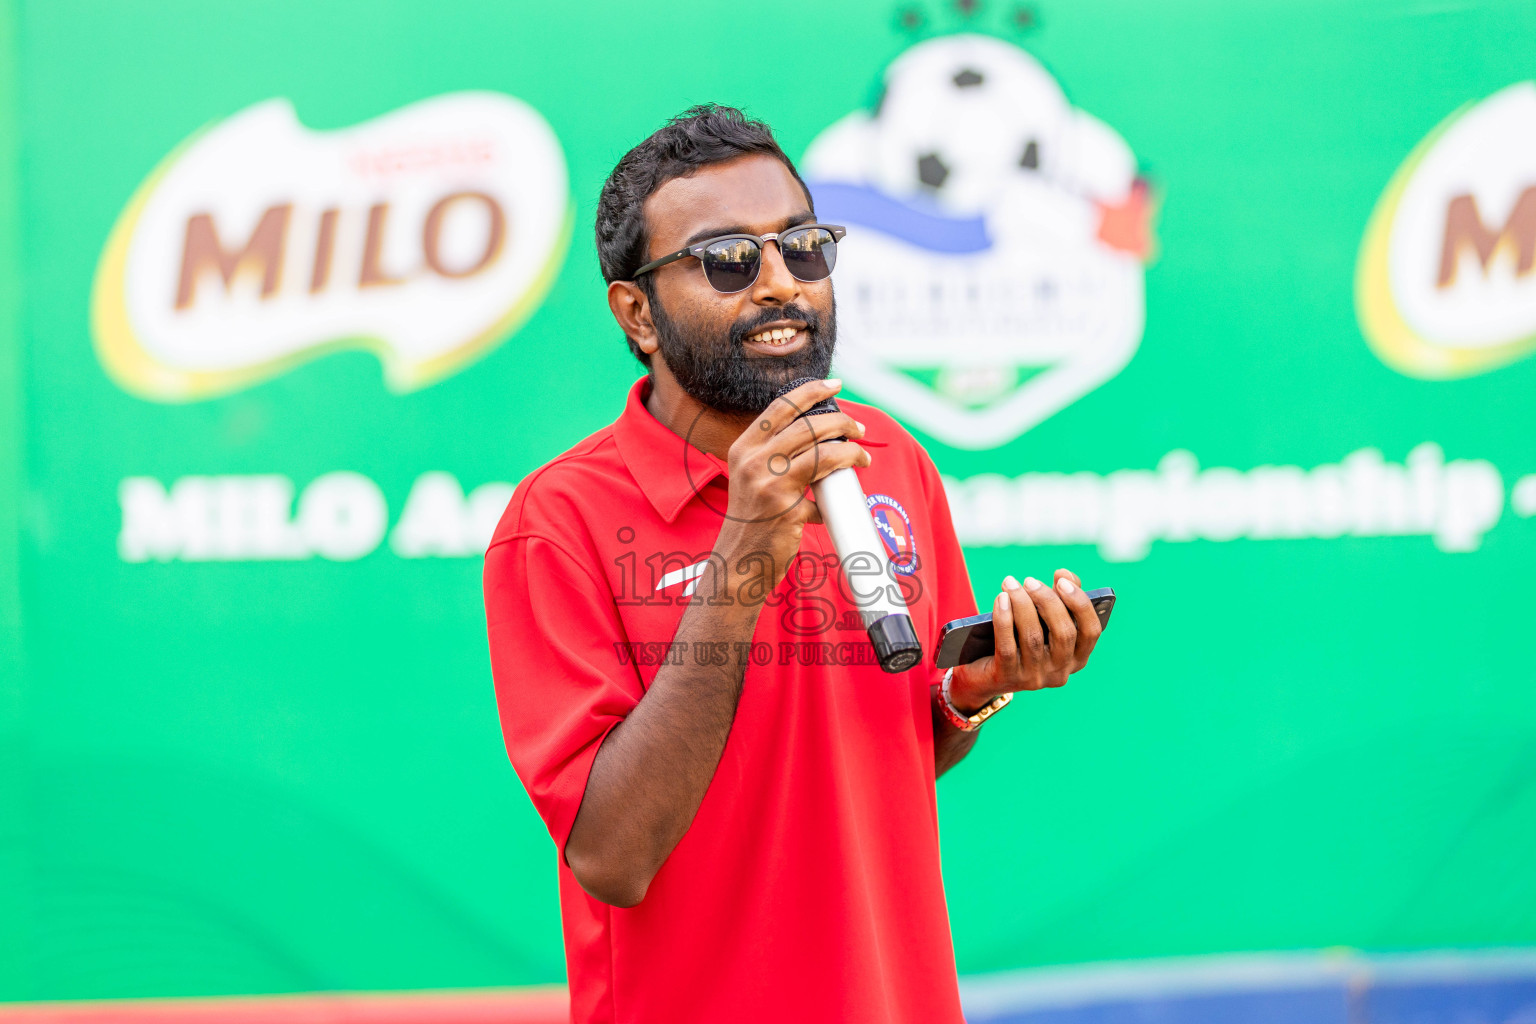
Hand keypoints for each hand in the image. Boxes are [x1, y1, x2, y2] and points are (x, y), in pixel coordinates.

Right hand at [716, 378, 869, 589]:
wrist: (738, 562)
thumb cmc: (751, 518)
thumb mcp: (751, 478)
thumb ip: (775, 454)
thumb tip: (819, 434)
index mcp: (743, 449)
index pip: (781, 407)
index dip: (811, 391)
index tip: (834, 384)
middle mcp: (753, 463)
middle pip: (809, 426)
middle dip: (843, 423)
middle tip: (859, 431)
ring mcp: (769, 486)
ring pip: (823, 454)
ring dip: (851, 451)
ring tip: (862, 458)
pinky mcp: (787, 512)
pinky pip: (824, 495)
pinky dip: (837, 497)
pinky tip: (837, 503)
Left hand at [948, 568, 1102, 711]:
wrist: (984, 673)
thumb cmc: (1019, 639)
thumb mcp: (1042, 619)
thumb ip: (1060, 596)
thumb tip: (1064, 575)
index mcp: (1077, 657)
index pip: (1091, 631)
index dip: (1080, 604)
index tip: (1062, 580)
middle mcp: (1060, 672)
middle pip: (1064, 633)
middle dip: (1047, 600)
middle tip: (1030, 580)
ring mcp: (1035, 678)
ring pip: (1034, 638)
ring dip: (1022, 604)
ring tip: (1010, 584)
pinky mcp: (1008, 678)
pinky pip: (1008, 647)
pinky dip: (1004, 619)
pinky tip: (1001, 599)